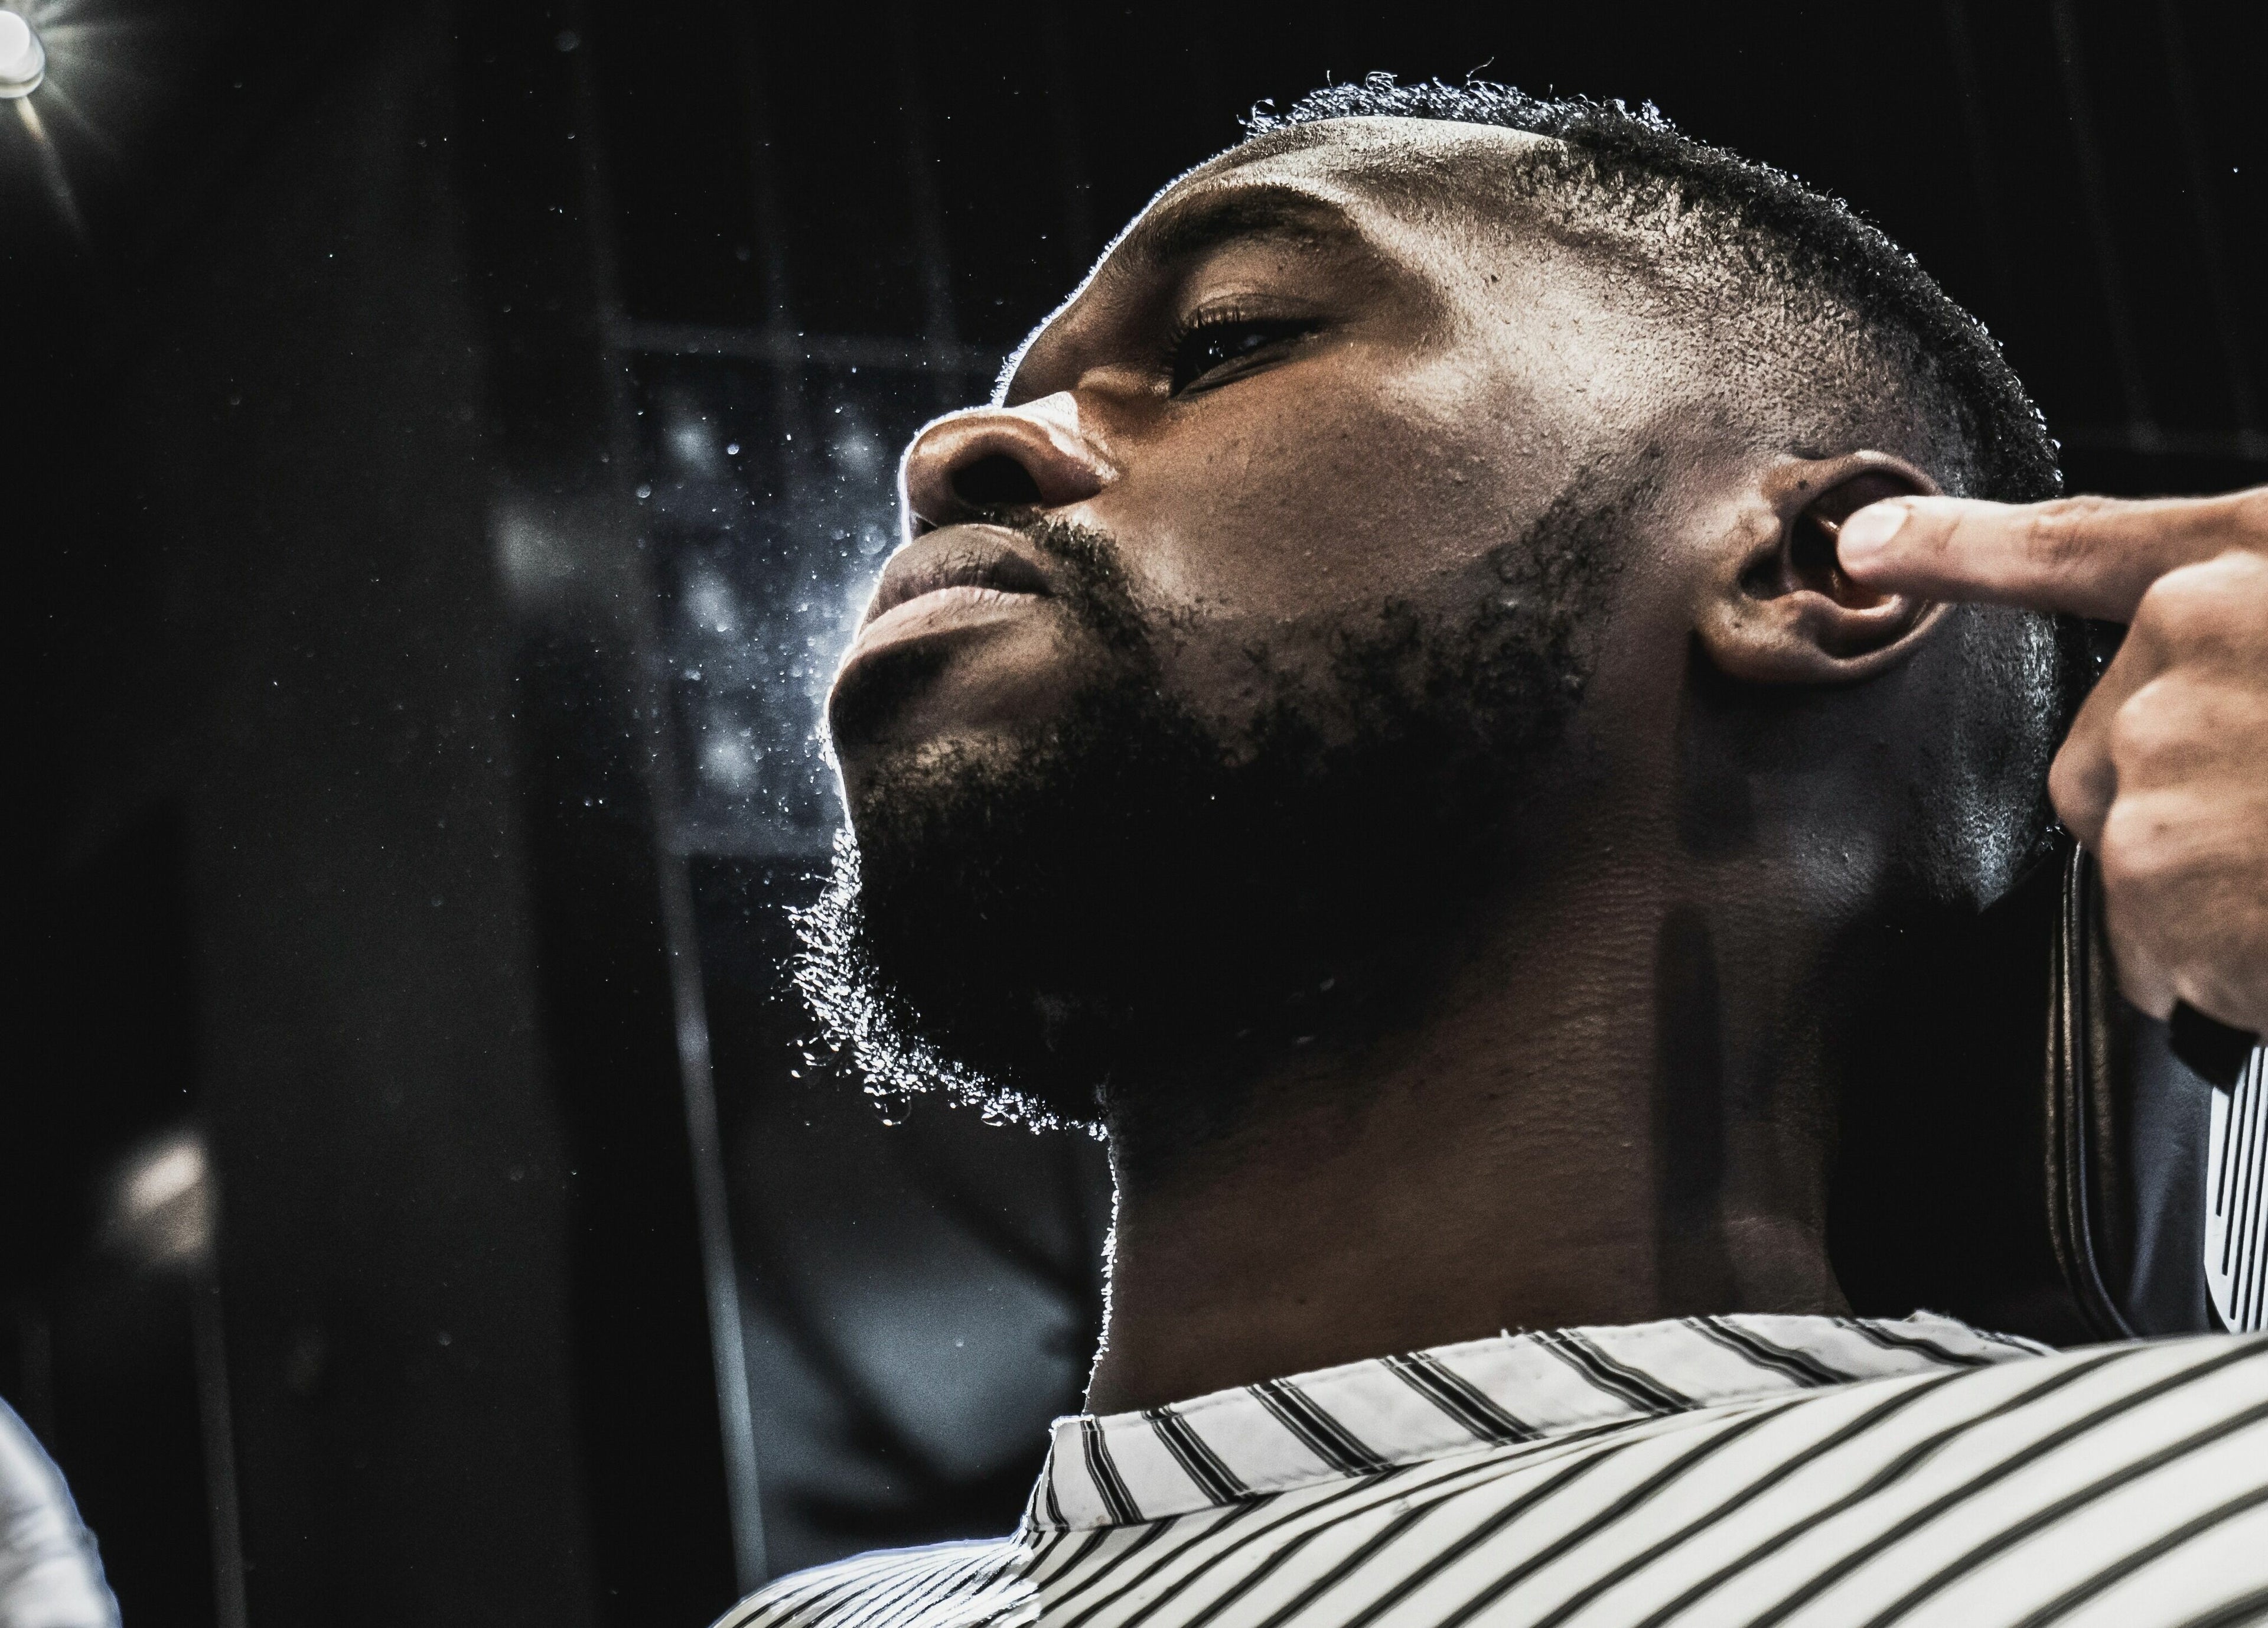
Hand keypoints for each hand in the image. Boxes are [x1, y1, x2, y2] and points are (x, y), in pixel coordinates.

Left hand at [1839, 487, 2267, 1034]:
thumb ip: (2263, 653)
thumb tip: (2237, 719)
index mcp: (2265, 556)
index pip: (2085, 543)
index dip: (1967, 547)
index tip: (1872, 547)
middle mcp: (2198, 627)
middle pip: (2105, 750)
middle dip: (2181, 808)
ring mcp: (2164, 739)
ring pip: (2132, 853)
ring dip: (2214, 898)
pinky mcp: (2148, 854)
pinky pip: (2154, 946)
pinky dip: (2223, 972)